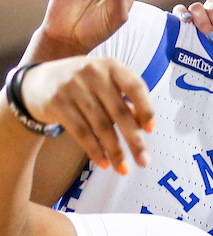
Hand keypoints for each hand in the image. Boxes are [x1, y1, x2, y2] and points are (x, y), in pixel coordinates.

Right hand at [19, 57, 154, 173]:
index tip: (150, 129)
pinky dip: (94, 150)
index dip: (145, 108)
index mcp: (112, 66)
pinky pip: (81, 132)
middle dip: (134, 140)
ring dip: (114, 151)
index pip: (135, 86)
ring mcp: (74, 87)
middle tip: (144, 162)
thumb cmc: (85, 85)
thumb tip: (145, 126)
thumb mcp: (106, 83)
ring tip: (123, 169)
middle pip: (120, 112)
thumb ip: (126, 100)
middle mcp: (94, 73)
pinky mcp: (58, 103)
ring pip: (101, 126)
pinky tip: (103, 163)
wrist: (39, 82)